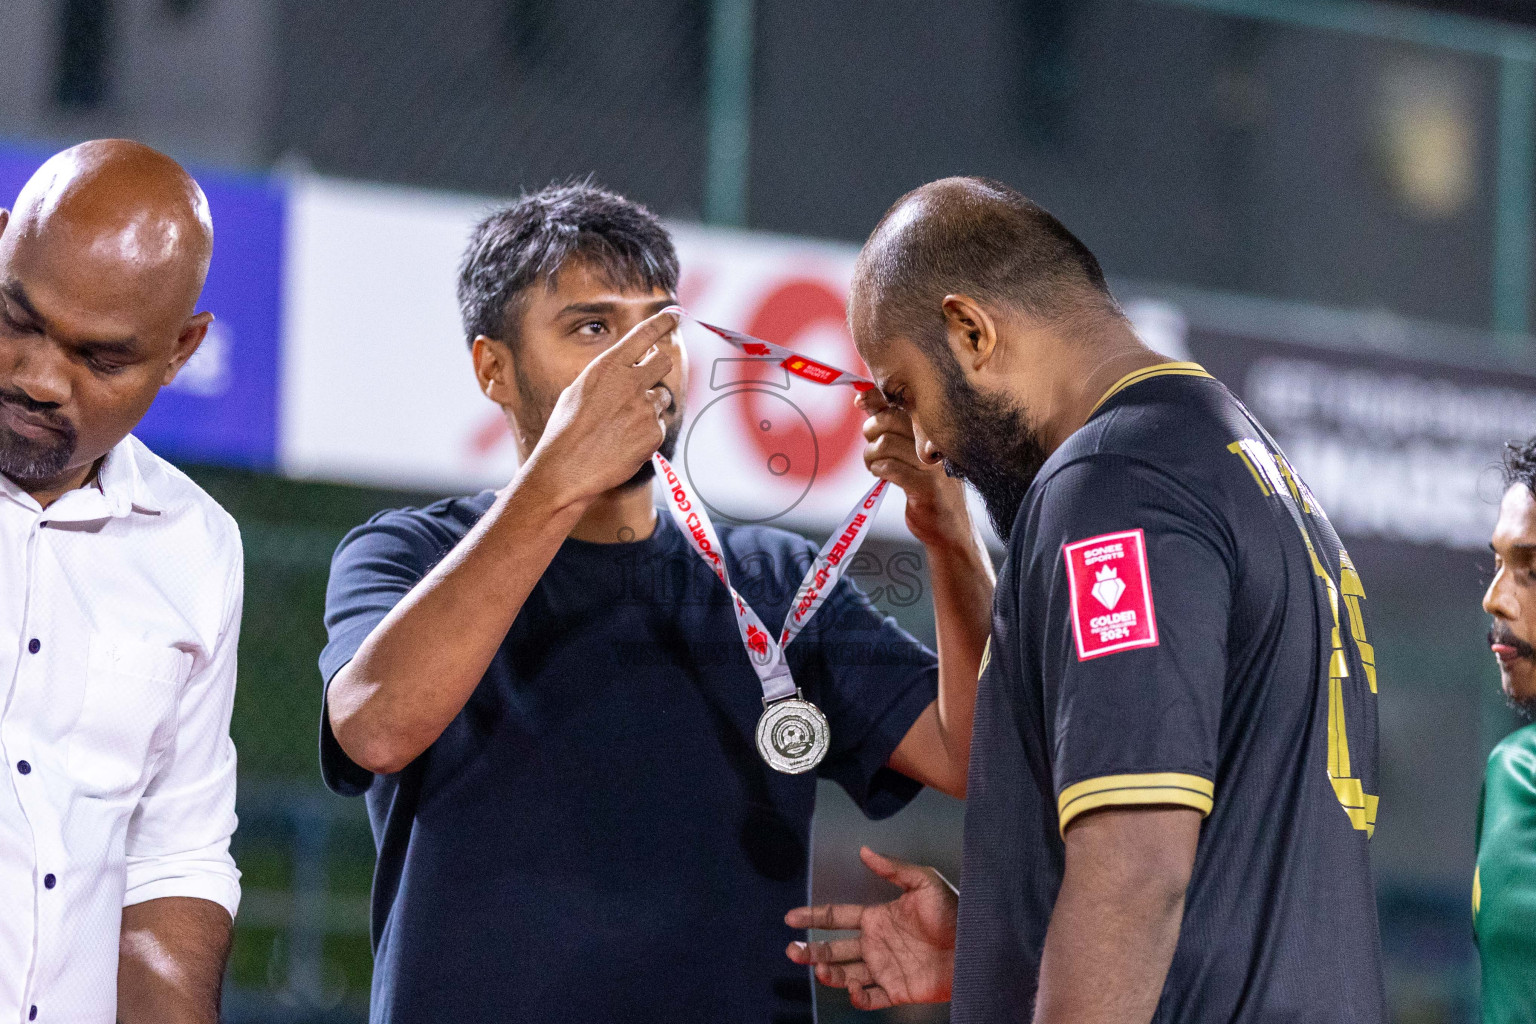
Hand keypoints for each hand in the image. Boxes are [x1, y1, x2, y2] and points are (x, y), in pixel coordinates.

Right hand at [523, 310, 677, 504]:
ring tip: (622, 425)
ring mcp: (644, 408)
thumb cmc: (566, 430)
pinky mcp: (654, 433)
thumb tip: (629, 367)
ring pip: (661, 398)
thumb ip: (608, 376)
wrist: (566, 468)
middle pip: (663, 361)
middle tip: (648, 379)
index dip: (662, 322)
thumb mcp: (579, 390)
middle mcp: (630, 382)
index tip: (674, 315)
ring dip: (649, 407)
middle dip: (659, 367)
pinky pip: (659, 426)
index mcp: (608, 366)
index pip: (644, 335)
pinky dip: (647, 434)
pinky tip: (624, 443)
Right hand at [785, 847, 957, 1009]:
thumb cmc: (955, 911)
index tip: (790, 918)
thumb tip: (863, 851)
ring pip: (845, 974)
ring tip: (819, 969)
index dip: (812, 916)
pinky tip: (852, 987)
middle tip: (791, 951)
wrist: (978, 945)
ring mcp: (884, 969)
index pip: (836, 917)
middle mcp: (875, 944)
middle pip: (833, 948)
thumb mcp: (924, 882)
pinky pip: (870, 999)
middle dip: (810, 951)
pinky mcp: (897, 991)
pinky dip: (857, 997)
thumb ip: (892, 869)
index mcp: (877, 918)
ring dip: (829, 973)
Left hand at [857, 389, 972, 548]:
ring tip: (875, 466)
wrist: (949, 528)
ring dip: (871, 456)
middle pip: (890, 419)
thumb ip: (892, 425)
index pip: (902, 401)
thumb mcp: (913, 451)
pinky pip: (890, 469)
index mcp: (935, 429)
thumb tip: (863, 399)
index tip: (859, 401)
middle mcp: (938, 443)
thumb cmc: (928, 485)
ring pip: (885, 444)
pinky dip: (878, 470)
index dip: (875, 397)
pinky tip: (881, 475)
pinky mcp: (927, 487)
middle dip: (871, 430)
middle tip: (872, 447)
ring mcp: (934, 465)